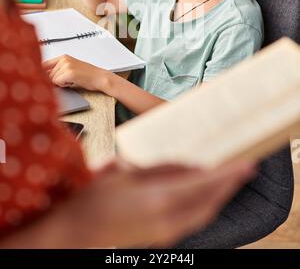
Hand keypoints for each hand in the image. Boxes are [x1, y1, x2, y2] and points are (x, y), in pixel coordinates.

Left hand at [43, 55, 109, 90]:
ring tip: (71, 80)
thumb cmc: (87, 76)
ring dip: (60, 83)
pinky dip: (63, 85)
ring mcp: (66, 65)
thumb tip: (41, 76)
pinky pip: (57, 82)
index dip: (41, 74)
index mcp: (63, 57)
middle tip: (66, 80)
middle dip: (54, 80)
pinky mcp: (69, 73)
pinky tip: (72, 82)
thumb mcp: (71, 69)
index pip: (44, 65)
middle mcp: (64, 59)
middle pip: (46, 74)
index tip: (40, 78)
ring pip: (51, 79)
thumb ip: (57, 70)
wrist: (100, 78)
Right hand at [65, 158, 256, 248]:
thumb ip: (162, 170)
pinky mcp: (161, 237)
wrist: (75, 233)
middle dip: (229, 185)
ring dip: (220, 196)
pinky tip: (206, 195)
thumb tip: (191, 166)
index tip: (246, 164)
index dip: (227, 174)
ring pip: (203, 213)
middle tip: (245, 168)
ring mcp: (166, 233)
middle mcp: (168, 220)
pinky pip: (193, 220)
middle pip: (209, 201)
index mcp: (158, 200)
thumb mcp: (127, 173)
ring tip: (231, 179)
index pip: (203, 184)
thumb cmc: (94, 198)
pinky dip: (206, 206)